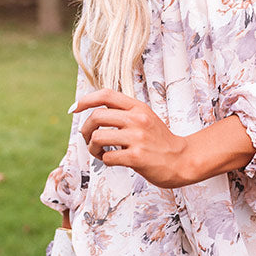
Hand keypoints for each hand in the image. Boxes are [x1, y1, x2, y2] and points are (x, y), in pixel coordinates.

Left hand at [75, 88, 190, 187]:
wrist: (182, 160)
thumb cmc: (159, 141)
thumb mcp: (146, 118)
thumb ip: (125, 112)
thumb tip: (95, 111)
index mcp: (138, 107)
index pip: (106, 94)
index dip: (86, 100)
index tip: (74, 109)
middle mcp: (137, 119)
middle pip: (96, 116)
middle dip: (85, 128)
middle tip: (88, 138)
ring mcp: (137, 137)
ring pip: (97, 137)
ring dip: (92, 147)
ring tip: (99, 152)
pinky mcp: (136, 157)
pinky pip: (107, 157)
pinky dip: (104, 160)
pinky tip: (111, 160)